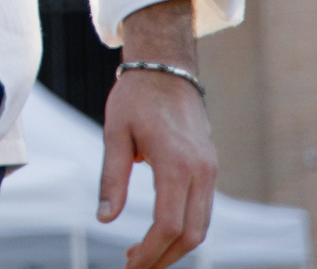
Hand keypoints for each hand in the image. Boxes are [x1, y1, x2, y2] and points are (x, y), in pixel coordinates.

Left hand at [102, 0, 215, 268]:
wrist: (167, 68)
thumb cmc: (135, 97)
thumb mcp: (115, 133)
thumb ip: (112, 178)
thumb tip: (105, 219)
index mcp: (176, 164)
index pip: (168, 225)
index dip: (149, 251)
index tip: (129, 264)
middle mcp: (201, 172)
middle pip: (191, 234)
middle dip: (164, 258)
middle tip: (134, 268)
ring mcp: (210, 171)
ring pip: (201, 226)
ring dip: (176, 248)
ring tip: (144, 257)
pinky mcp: (210, 168)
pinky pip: (203, 210)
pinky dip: (185, 229)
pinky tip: (160, 234)